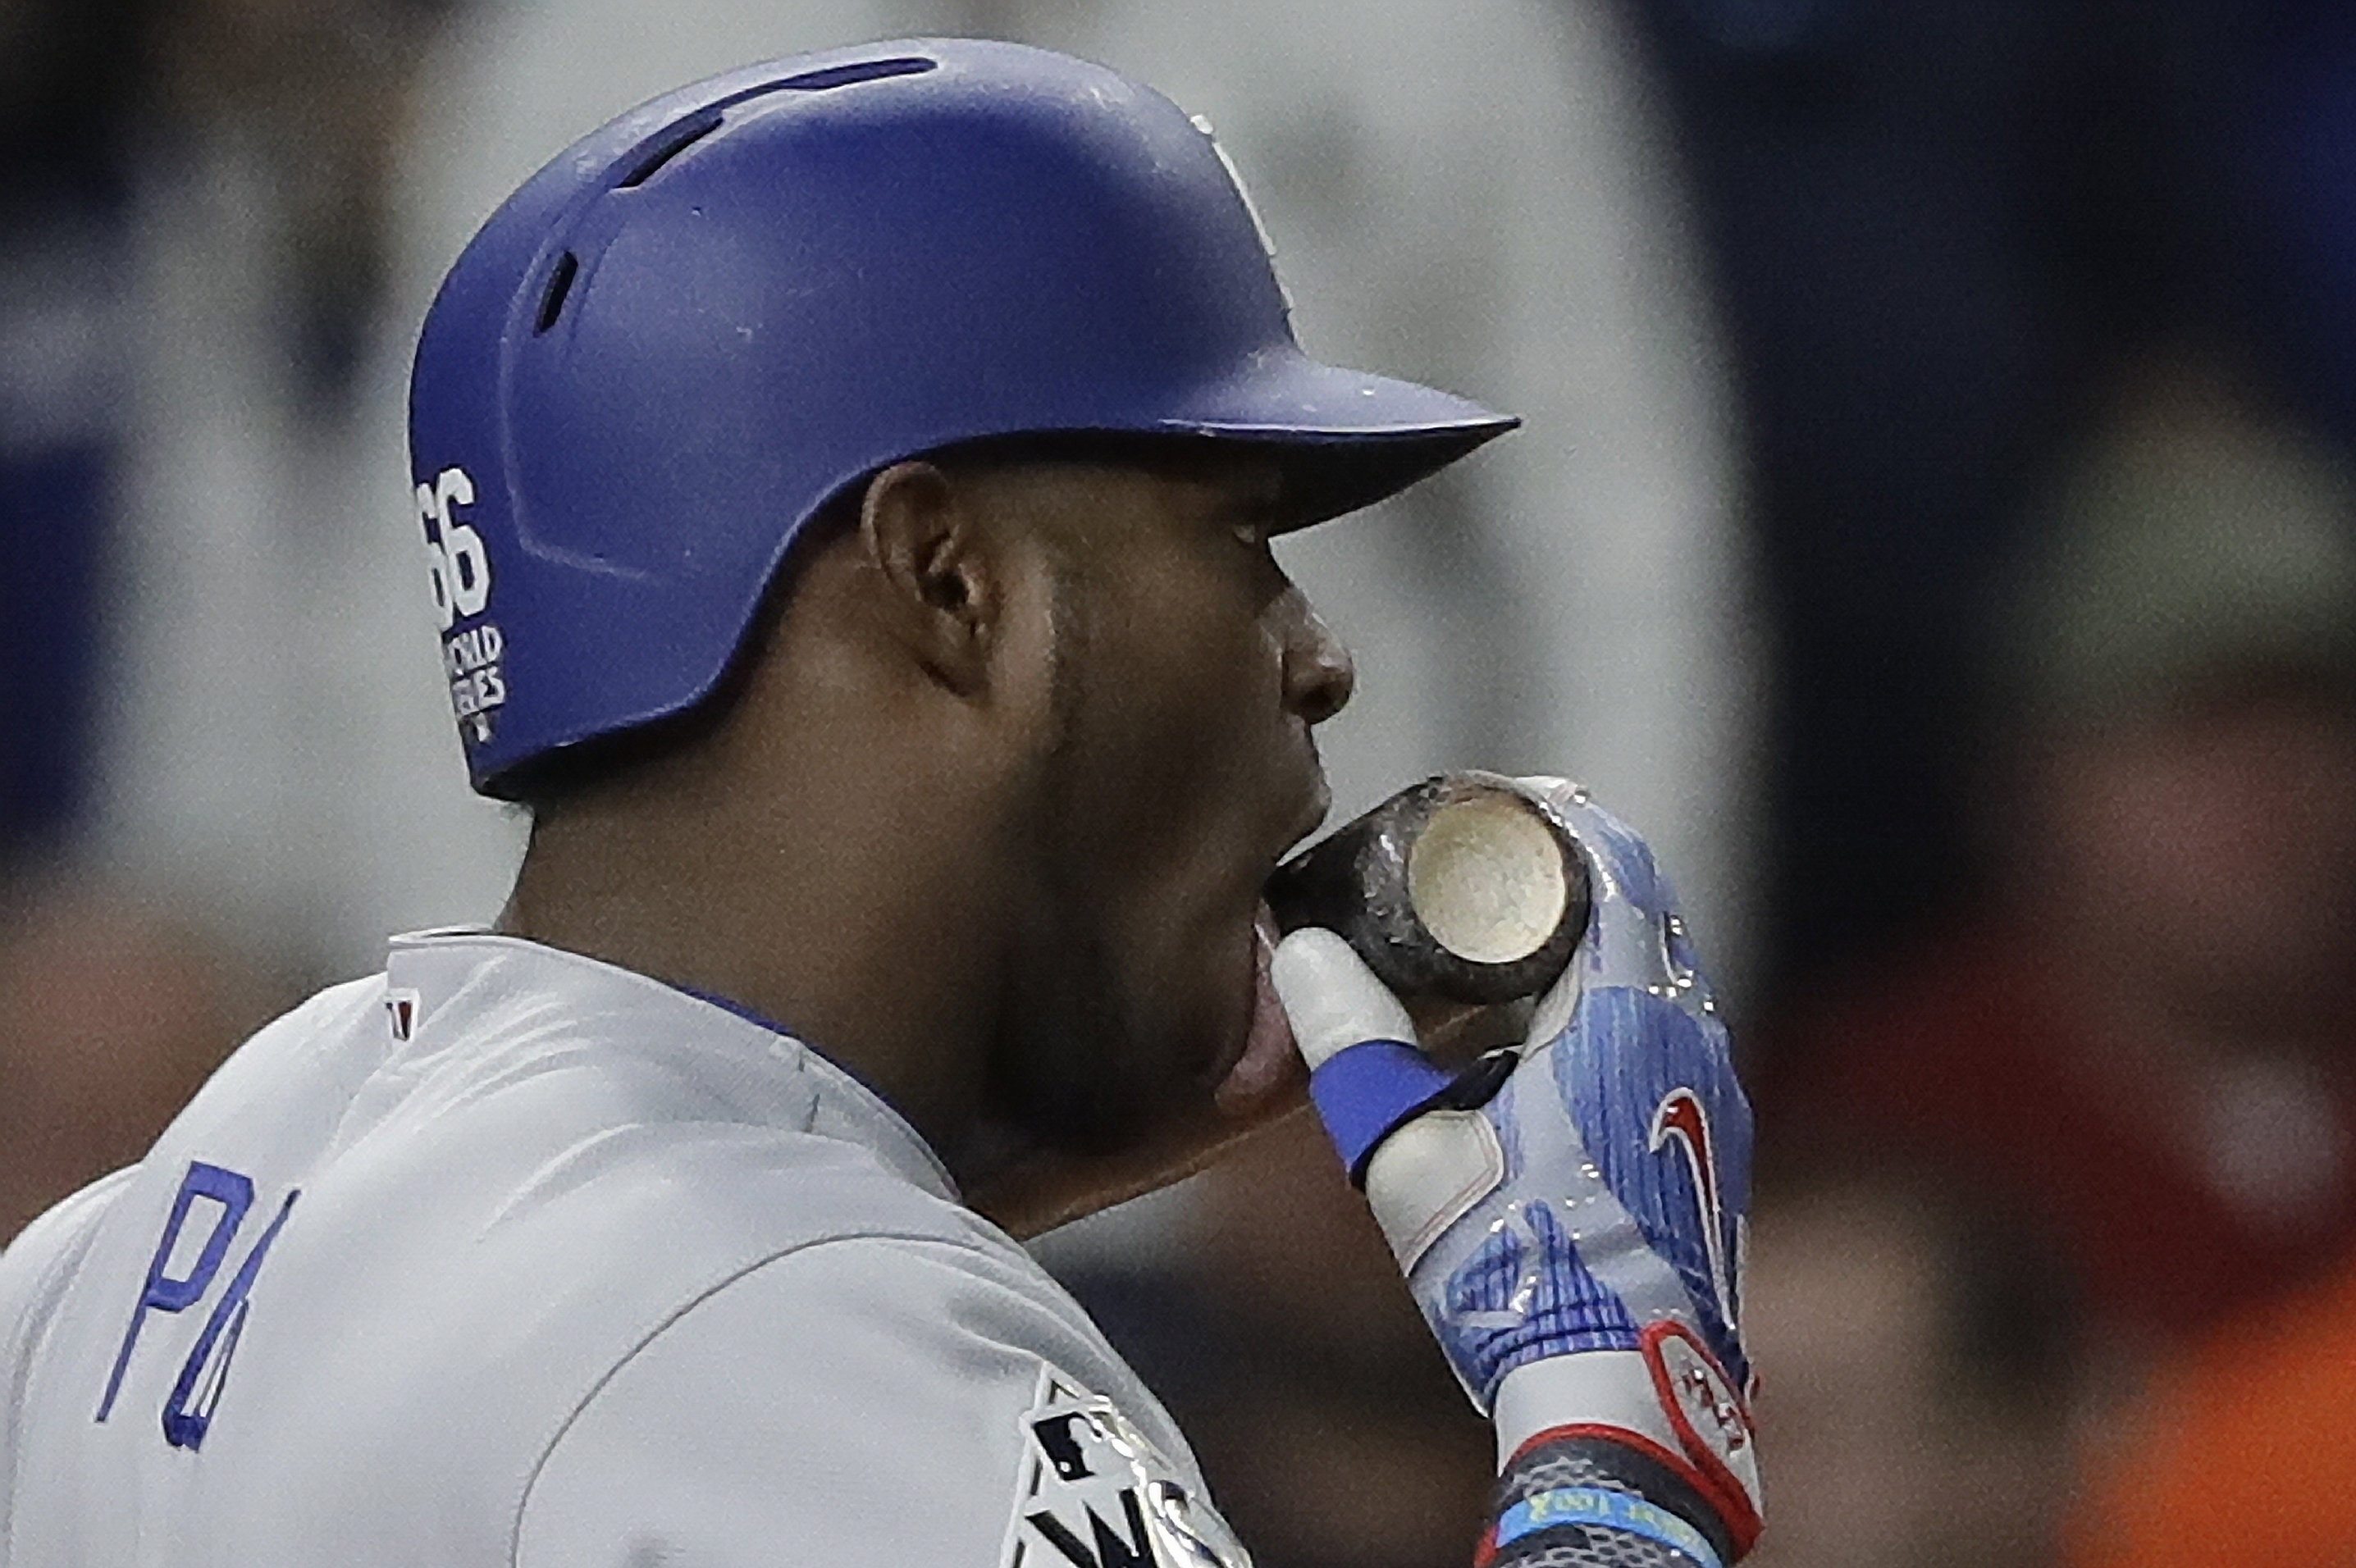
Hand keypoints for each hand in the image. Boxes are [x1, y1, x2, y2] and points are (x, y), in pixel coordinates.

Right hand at [1270, 781, 1759, 1550]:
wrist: (1621, 1400)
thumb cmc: (1514, 1274)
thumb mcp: (1409, 1154)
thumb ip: (1353, 1045)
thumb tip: (1303, 954)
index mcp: (1624, 1020)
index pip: (1615, 864)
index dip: (1559, 815)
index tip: (1499, 797)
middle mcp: (1690, 1041)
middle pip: (1643, 909)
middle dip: (1568, 873)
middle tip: (1488, 863)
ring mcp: (1715, 1098)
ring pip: (1660, 975)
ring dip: (1592, 942)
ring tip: (1507, 948)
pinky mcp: (1716, 1147)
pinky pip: (1669, 1034)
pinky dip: (1613, 1004)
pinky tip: (1546, 1044)